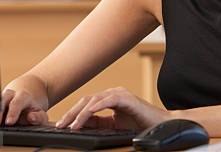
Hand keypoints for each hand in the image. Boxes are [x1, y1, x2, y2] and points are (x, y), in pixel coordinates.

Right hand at [0, 88, 48, 126]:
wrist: (27, 95)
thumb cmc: (32, 108)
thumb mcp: (40, 112)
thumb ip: (38, 116)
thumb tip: (31, 117)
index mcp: (23, 96)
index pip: (18, 102)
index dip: (13, 112)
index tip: (10, 122)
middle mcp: (10, 95)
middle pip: (2, 100)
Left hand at [55, 87, 170, 130]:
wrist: (160, 125)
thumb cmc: (139, 126)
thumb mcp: (113, 126)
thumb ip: (99, 123)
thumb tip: (79, 126)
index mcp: (109, 99)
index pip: (86, 105)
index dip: (72, 114)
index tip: (60, 125)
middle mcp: (113, 94)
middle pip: (86, 100)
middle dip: (71, 113)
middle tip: (60, 125)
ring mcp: (120, 94)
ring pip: (94, 100)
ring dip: (80, 113)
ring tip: (72, 125)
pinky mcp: (127, 98)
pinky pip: (108, 100)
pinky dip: (96, 107)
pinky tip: (88, 114)